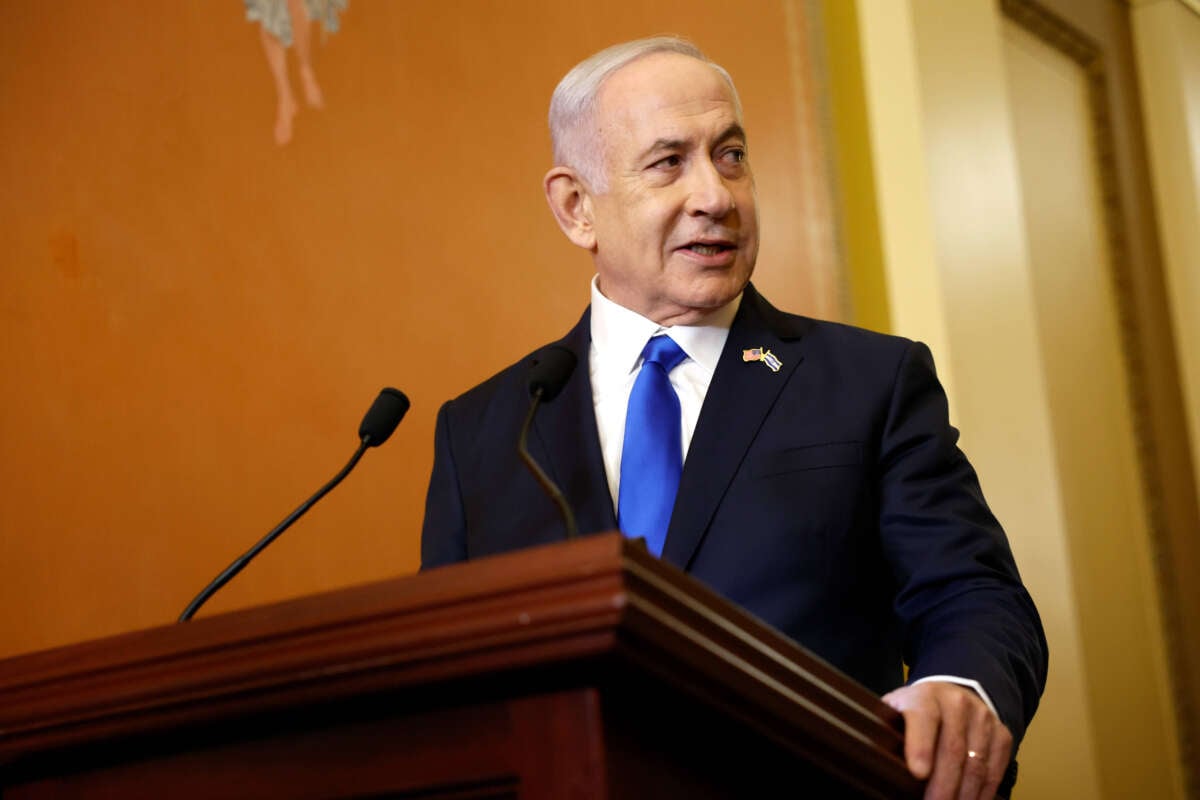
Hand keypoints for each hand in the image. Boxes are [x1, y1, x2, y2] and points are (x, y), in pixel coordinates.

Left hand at [882, 682, 1011, 799]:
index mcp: (924, 697)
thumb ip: (889, 733)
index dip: (921, 746)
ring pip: (976, 764)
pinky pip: (995, 770)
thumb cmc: (916, 713)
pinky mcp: (1002, 735)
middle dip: (943, 785)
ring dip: (965, 795)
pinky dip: (984, 793)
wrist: (954, 694)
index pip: (923, 718)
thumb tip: (877, 764)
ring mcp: (983, 719)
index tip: (918, 773)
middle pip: (952, 749)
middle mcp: (956, 704)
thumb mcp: (897, 712)